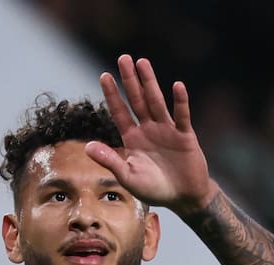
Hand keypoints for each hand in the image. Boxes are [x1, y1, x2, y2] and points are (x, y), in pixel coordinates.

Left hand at [85, 54, 215, 215]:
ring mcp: (167, 130)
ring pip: (156, 102)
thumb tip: (88, 146)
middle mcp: (148, 130)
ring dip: (150, 82)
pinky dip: (180, 101)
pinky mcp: (185, 135)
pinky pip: (182, 116)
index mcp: (132, 139)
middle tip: (123, 58)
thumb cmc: (154, 189)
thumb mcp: (128, 177)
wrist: (183, 197)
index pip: (120, 112)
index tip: (104, 75)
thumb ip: (110, 160)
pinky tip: (177, 86)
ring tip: (142, 62)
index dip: (112, 95)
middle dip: (129, 80)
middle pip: (137, 100)